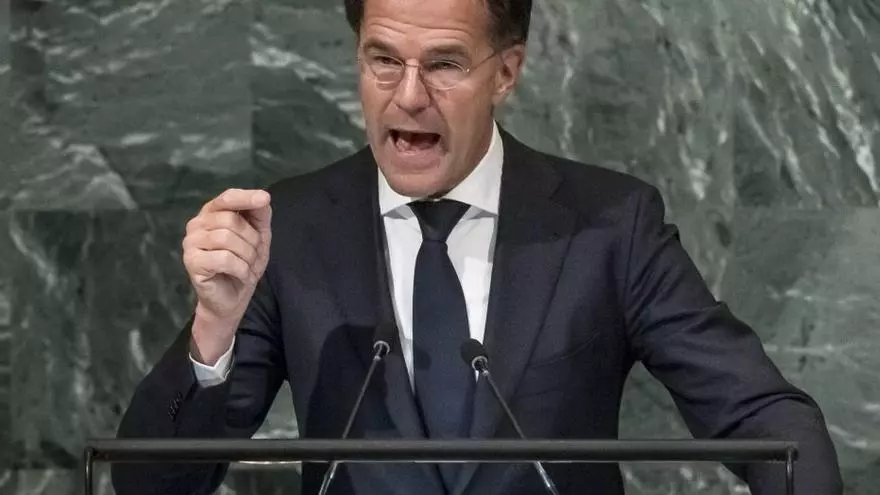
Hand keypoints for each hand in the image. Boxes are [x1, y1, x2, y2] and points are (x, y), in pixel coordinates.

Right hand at [182, 188, 271, 363]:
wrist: (233, 298)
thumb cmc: (243, 264)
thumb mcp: (258, 237)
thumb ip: (259, 216)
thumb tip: (263, 197)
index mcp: (212, 213)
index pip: (227, 198)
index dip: (245, 197)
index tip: (264, 198)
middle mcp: (197, 224)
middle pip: (231, 220)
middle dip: (251, 240)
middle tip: (254, 256)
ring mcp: (191, 242)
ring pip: (227, 239)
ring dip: (247, 256)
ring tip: (247, 266)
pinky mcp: (191, 262)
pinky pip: (224, 258)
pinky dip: (240, 268)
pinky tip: (241, 275)